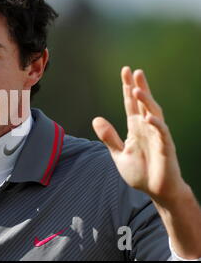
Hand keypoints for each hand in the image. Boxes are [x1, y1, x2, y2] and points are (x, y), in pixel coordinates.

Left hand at [92, 66, 187, 205]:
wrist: (156, 191)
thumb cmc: (141, 172)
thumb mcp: (119, 154)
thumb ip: (108, 137)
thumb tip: (96, 119)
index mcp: (135, 128)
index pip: (130, 104)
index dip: (127, 88)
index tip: (125, 72)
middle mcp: (147, 128)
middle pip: (143, 103)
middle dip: (139, 87)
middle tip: (134, 71)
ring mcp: (157, 136)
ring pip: (153, 113)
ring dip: (146, 101)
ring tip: (137, 89)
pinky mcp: (166, 148)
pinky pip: (162, 133)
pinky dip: (156, 124)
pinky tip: (148, 116)